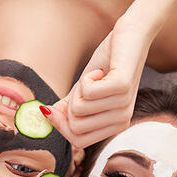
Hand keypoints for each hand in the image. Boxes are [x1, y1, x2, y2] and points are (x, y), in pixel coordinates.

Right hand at [44, 16, 152, 147]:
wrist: (131, 36)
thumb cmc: (108, 63)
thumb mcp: (83, 89)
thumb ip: (67, 108)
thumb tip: (45, 116)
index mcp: (115, 126)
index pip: (78, 141)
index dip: (60, 124)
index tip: (56, 106)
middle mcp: (122, 120)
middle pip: (76, 127)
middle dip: (70, 103)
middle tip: (85, 85)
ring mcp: (124, 105)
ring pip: (79, 109)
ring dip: (79, 87)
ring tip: (95, 75)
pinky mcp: (122, 87)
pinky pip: (88, 92)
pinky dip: (86, 77)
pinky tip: (100, 71)